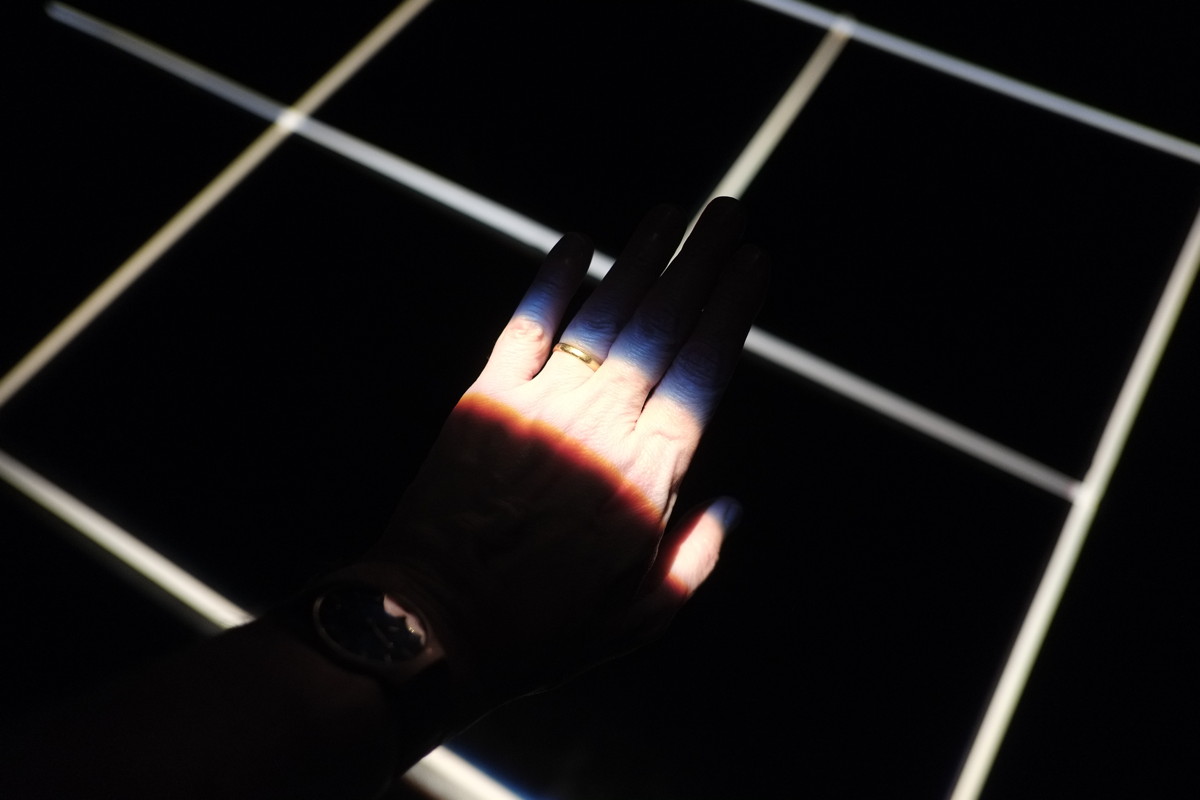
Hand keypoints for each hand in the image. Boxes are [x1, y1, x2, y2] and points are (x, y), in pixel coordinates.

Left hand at [365, 197, 768, 699]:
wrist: (435, 623)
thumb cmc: (544, 628)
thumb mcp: (644, 615)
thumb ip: (698, 555)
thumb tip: (734, 504)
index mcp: (649, 474)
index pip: (704, 370)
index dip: (732, 308)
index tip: (754, 263)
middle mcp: (602, 424)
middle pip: (663, 325)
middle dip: (700, 262)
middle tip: (726, 212)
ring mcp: (543, 404)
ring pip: (603, 314)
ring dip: (639, 259)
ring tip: (668, 214)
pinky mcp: (486, 398)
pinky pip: (526, 326)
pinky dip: (552, 281)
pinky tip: (576, 245)